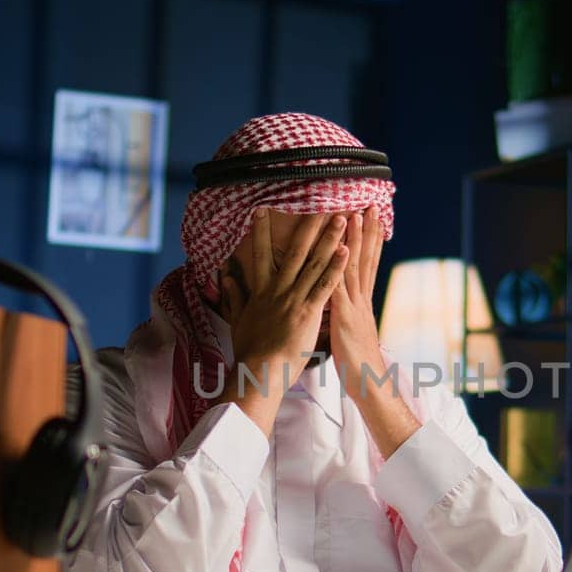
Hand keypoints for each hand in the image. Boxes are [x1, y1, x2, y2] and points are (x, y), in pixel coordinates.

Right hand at [219, 210, 348, 434]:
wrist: (259, 370)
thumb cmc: (249, 350)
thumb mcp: (238, 320)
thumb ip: (233, 295)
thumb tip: (224, 276)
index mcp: (262, 291)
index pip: (260, 254)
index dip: (260, 231)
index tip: (261, 209)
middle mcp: (278, 290)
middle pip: (294, 251)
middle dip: (306, 225)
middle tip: (317, 201)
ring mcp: (294, 299)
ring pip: (314, 263)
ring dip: (329, 239)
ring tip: (342, 218)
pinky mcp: (309, 311)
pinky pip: (325, 285)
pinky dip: (336, 266)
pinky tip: (347, 250)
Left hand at [328, 207, 385, 388]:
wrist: (369, 383)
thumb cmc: (357, 362)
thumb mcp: (349, 331)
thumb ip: (346, 314)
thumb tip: (340, 305)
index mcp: (361, 302)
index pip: (365, 264)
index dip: (368, 240)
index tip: (368, 218)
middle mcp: (361, 299)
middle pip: (365, 258)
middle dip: (368, 231)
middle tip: (371, 205)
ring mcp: (355, 307)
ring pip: (355, 267)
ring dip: (357, 240)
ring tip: (358, 214)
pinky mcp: (346, 318)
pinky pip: (341, 288)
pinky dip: (341, 268)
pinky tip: (341, 251)